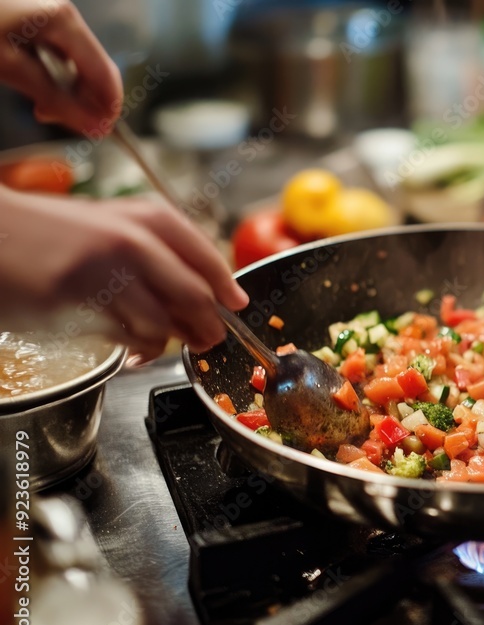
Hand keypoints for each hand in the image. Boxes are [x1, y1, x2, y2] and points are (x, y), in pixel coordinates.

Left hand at [0, 0, 121, 135]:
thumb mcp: (7, 66)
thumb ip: (55, 98)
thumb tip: (93, 126)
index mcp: (62, 21)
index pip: (104, 73)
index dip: (107, 108)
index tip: (98, 135)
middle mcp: (62, 14)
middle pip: (94, 67)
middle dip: (85, 101)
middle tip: (61, 124)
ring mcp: (48, 14)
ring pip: (76, 63)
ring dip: (67, 91)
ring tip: (43, 109)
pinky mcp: (33, 18)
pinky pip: (56, 53)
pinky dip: (51, 76)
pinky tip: (35, 87)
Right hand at [0, 188, 248, 359]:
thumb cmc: (47, 234)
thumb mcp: (108, 225)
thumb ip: (155, 250)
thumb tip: (207, 290)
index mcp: (144, 217)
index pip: (204, 254)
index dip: (226, 285)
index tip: (237, 303)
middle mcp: (131, 241)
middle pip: (195, 296)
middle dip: (209, 325)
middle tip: (210, 338)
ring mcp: (106, 273)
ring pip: (164, 323)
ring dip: (170, 341)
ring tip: (161, 343)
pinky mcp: (79, 304)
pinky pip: (128, 338)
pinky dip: (139, 350)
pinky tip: (132, 348)